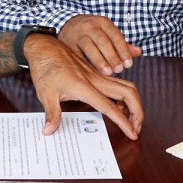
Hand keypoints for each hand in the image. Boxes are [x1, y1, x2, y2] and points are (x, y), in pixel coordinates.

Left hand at [23, 34, 143, 138]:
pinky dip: (125, 95)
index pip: (110, 108)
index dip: (124, 122)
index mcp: (84, 87)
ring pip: (126, 86)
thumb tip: (49, 131)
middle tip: (136, 128)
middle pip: (128, 93)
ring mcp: (98, 76)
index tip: (132, 133)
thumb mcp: (45, 94)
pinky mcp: (97, 73)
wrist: (45, 48)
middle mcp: (96, 80)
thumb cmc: (45, 69)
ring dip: (134, 102)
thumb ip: (52, 114)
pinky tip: (118, 105)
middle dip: (138, 111)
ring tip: (131, 119)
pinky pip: (118, 83)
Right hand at [58, 14, 142, 74]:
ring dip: (99, 61)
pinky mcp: (68, 43)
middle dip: (112, 56)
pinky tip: (91, 73)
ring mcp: (78, 34)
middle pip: (103, 41)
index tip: (128, 64)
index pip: (115, 36)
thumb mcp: (108, 33)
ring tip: (108, 72)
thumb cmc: (94, 32)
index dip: (123, 50)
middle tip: (119, 70)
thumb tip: (138, 52)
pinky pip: (77, 54)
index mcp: (103, 22)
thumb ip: (122, 44)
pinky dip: (84, 64)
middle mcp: (90, 26)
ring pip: (89, 47)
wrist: (69, 25)